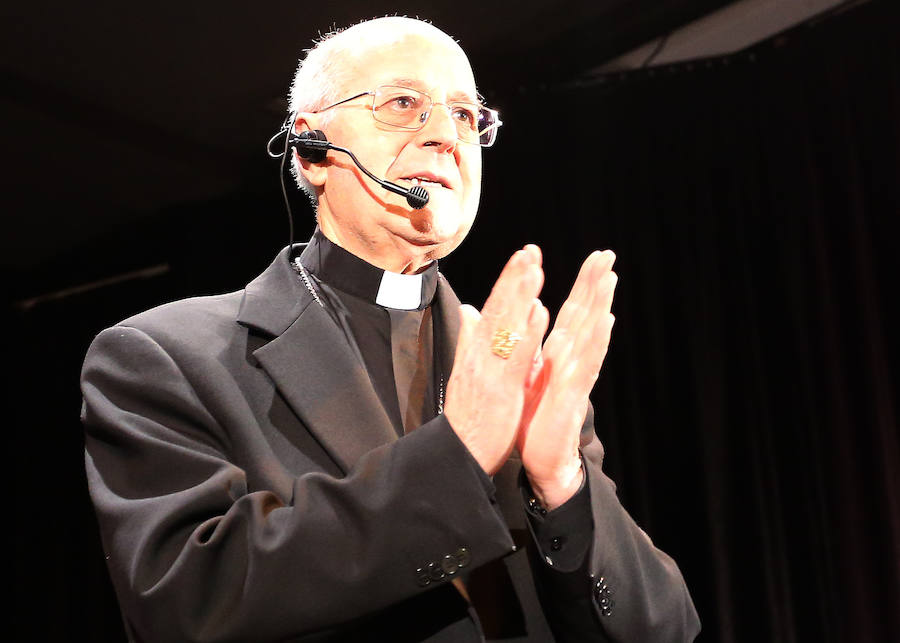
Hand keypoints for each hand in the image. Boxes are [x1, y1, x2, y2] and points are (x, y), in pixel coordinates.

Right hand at [443, 246, 549, 474]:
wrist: (459, 452)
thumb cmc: (469, 414)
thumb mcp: (467, 370)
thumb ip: (470, 337)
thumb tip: (470, 308)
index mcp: (474, 351)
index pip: (491, 308)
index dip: (507, 281)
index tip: (523, 256)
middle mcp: (478, 355)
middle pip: (497, 309)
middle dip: (514, 277)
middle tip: (530, 250)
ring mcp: (488, 370)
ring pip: (505, 326)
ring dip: (521, 295)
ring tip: (535, 268)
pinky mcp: (500, 389)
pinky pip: (516, 356)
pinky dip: (527, 332)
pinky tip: (540, 312)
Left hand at [517, 250, 616, 508]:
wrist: (543, 461)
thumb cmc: (537, 419)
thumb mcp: (530, 377)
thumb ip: (533, 348)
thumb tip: (534, 322)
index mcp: (559, 355)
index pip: (573, 313)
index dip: (584, 285)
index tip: (595, 257)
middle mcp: (572, 362)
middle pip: (587, 317)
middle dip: (596, 286)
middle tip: (608, 254)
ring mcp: (574, 378)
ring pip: (590, 336)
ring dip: (600, 307)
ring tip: (609, 280)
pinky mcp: (570, 397)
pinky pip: (584, 366)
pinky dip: (594, 344)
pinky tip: (604, 324)